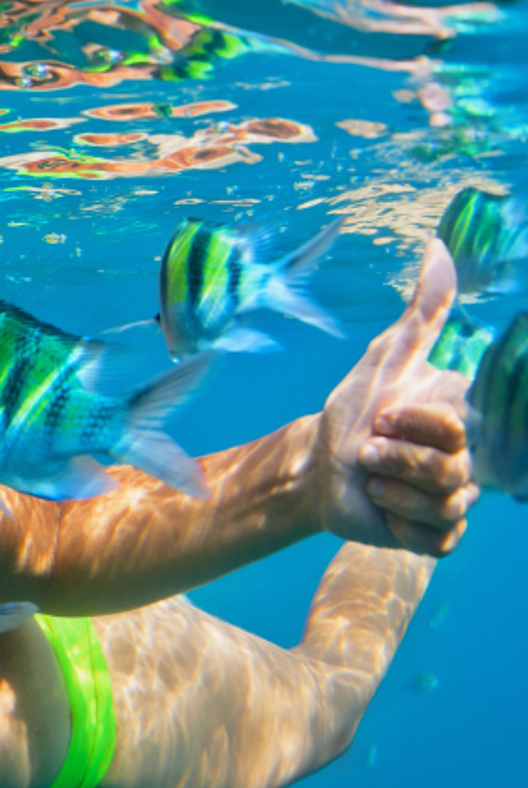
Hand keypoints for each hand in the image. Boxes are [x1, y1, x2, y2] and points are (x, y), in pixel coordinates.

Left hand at [310, 238, 478, 555]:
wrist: (319, 465)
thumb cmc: (353, 409)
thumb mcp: (384, 358)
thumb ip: (422, 311)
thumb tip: (440, 248)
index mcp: (459, 421)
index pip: (456, 428)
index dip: (412, 425)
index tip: (381, 417)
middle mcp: (467, 462)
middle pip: (449, 472)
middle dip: (394, 459)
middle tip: (367, 451)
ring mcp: (455, 502)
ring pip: (442, 507)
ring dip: (391, 490)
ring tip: (370, 478)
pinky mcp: (436, 537)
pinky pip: (433, 540)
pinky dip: (397, 524)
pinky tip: (381, 508)